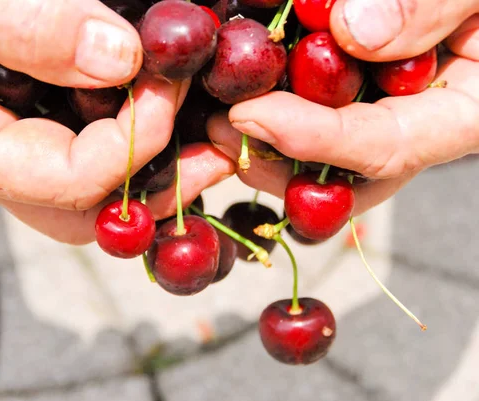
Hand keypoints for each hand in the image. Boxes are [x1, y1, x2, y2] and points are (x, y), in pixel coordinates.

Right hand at [0, 0, 234, 243]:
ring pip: (103, 175)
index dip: (134, 144)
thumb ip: (20, 25)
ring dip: (164, 156)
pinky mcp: (35, 102)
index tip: (170, 87)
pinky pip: (95, 130)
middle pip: (95, 204)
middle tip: (221, 145)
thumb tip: (119, 59)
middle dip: (165, 182)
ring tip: (212, 122)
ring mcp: (18, 130)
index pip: (69, 180)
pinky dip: (139, 117)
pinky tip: (171, 90)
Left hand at [209, 0, 478, 214]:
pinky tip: (242, 87)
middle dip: (274, 164)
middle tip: (220, 130)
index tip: (250, 116)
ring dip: (266, 143)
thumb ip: (434, 6)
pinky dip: (278, 103)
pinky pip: (318, 111)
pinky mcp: (363, 92)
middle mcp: (417, 126)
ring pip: (321, 155)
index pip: (383, 148)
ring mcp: (386, 112)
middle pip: (341, 177)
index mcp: (460, 115)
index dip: (313, 139)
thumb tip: (356, 32)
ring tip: (218, 114)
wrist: (472, 1)